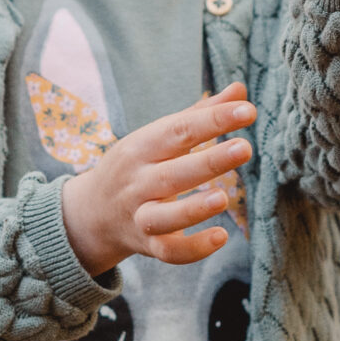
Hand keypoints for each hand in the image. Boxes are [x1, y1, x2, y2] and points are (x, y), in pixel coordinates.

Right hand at [60, 83, 254, 276]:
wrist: (91, 213)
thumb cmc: (137, 166)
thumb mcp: (158, 137)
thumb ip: (200, 115)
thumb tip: (240, 89)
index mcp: (141, 147)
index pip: (178, 130)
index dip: (212, 120)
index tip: (247, 110)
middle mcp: (137, 182)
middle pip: (172, 173)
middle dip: (209, 161)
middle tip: (245, 148)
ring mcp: (139, 215)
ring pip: (164, 216)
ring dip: (193, 209)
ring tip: (224, 198)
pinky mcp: (147, 245)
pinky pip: (168, 251)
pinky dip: (193, 248)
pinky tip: (221, 237)